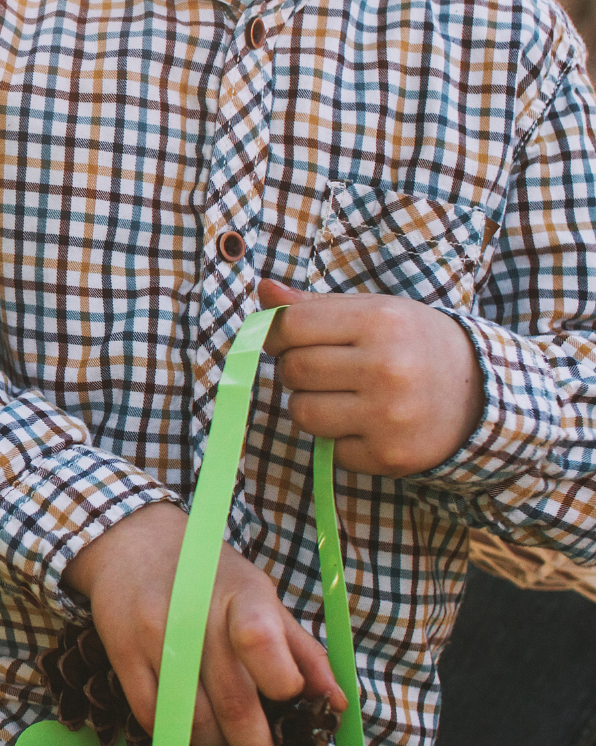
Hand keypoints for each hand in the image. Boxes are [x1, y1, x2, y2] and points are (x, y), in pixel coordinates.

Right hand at [62, 503, 340, 745]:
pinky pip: (154, 719)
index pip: (262, 643)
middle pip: (233, 702)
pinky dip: (178, 738)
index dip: (283, 685)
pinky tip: (192, 733)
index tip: (290, 702)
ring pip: (193, 721)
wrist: (131, 543)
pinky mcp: (121, 654)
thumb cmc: (209, 575)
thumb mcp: (261, 596)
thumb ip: (302, 650)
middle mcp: (194, 614)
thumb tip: (338, 707)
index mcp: (240, 594)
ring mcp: (153, 636)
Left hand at [257, 279, 484, 476]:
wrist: (480, 393)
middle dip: (297, 370)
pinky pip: (330, 449)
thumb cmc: (412, 343)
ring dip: (311, 405)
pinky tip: (368, 423)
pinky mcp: (390, 455)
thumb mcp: (374, 311)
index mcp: (381, 321)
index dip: (278, 334)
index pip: (290, 326)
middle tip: (325, 369)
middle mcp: (387, 368)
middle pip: (293, 370)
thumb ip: (314, 305)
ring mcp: (390, 416)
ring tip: (343, 396)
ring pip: (302, 412)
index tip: (288, 339)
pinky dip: (340, 438)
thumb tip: (263, 290)